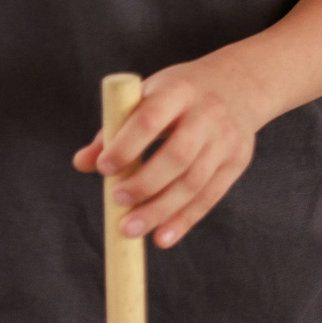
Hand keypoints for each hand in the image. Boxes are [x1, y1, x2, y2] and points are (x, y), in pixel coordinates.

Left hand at [71, 58, 263, 247]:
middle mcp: (207, 114)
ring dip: (160, 211)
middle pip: (178, 156)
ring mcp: (226, 139)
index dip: (127, 145)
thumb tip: (82, 163)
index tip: (104, 168)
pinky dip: (184, 220)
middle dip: (145, 184)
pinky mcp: (237, 161)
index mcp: (178, 91)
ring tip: (130, 229)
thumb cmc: (179, 95)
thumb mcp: (148, 96)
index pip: (151, 119)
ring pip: (194, 182)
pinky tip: (162, 238)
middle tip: (117, 202)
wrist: (240, 84)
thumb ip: (114, 128)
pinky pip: (210, 196)